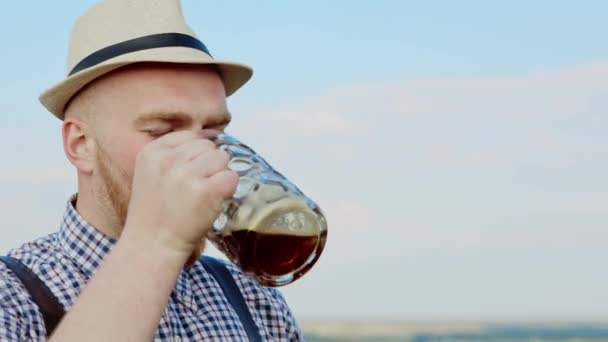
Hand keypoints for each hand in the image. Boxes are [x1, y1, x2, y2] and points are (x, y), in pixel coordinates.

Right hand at [122, 130, 237, 265]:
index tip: (190, 173)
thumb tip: (211, 137)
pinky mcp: (206, 191)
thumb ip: (174, 153)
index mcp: (152, 151)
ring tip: (202, 195)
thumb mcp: (152, 172)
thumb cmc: (156, 212)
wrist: (153, 245)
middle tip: (195, 189)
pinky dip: (228, 189)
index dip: (196, 153)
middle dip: (208, 164)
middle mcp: (168, 160)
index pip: (190, 135)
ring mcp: (187, 175)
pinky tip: (213, 201)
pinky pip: (232, 176)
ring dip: (219, 175)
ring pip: (222, 158)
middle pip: (208, 146)